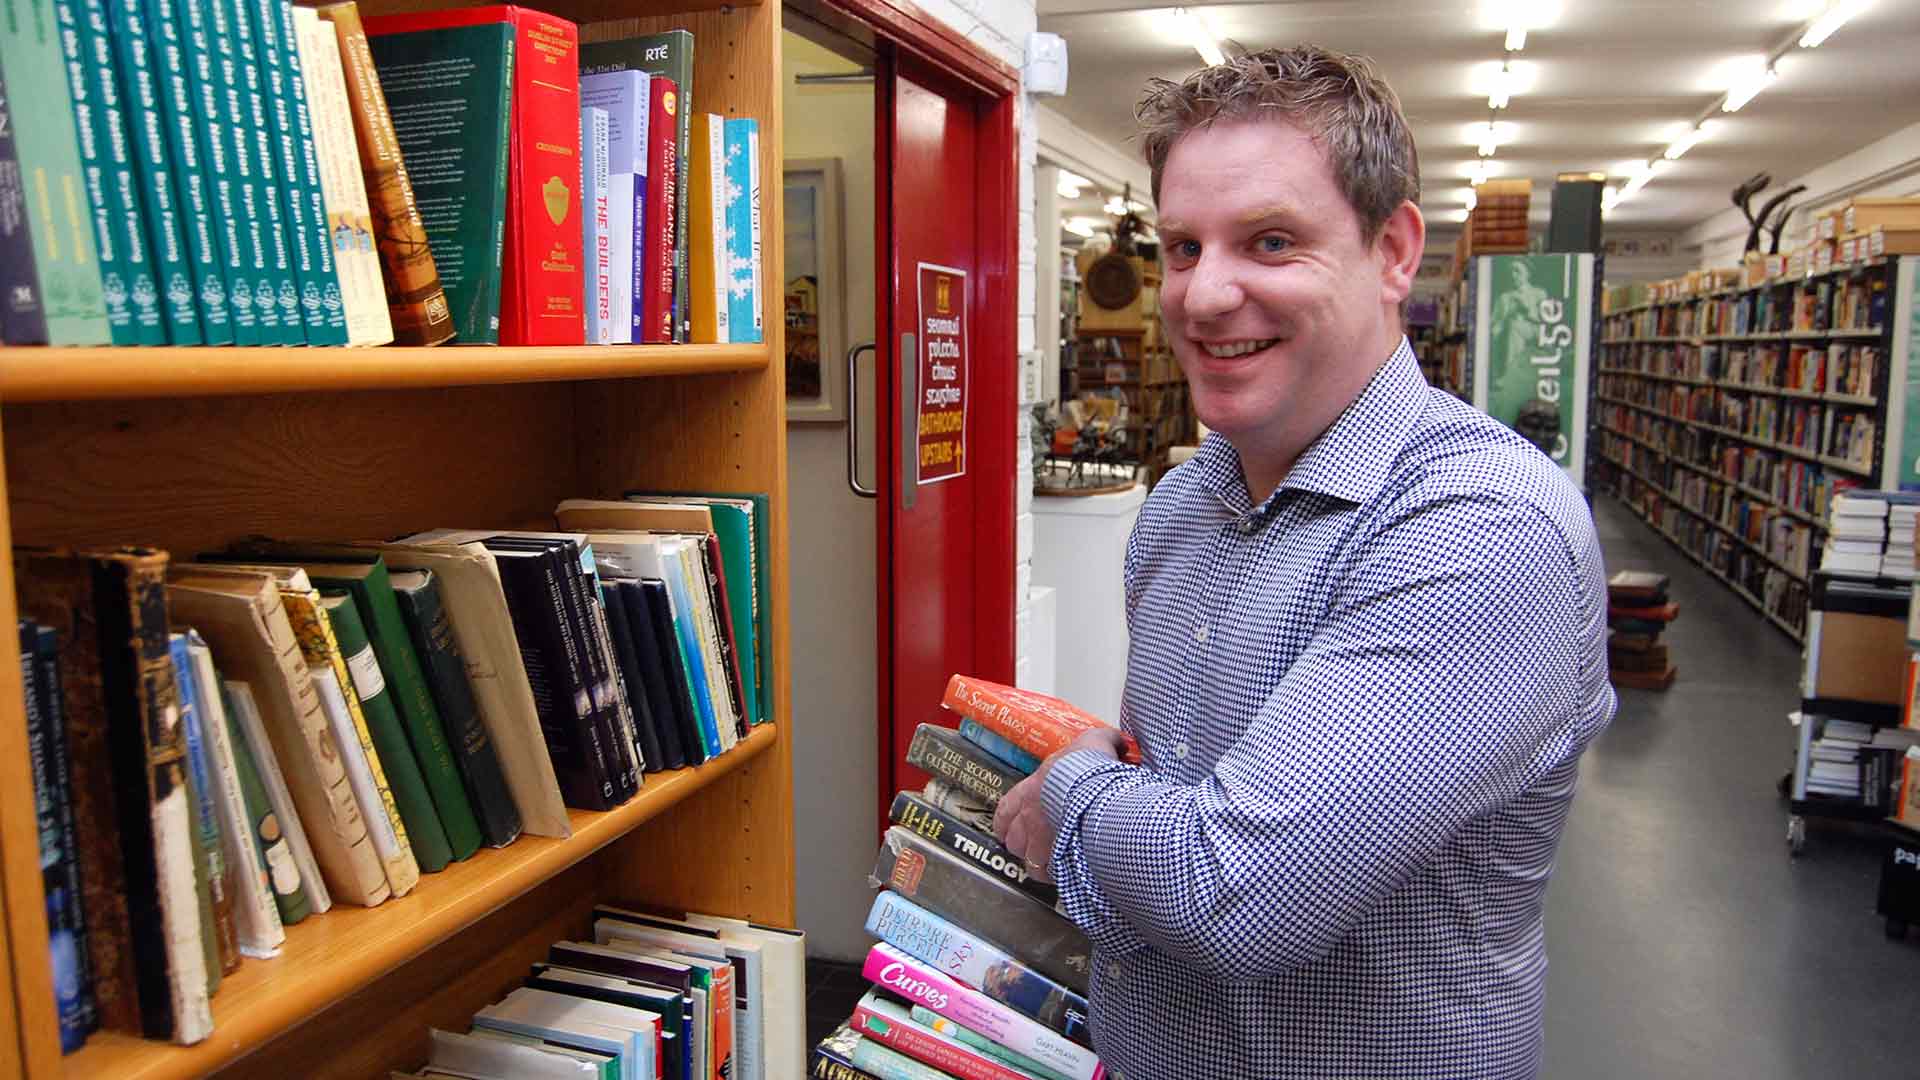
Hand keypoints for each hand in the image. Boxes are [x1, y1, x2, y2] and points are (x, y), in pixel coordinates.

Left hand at [993, 727, 1128, 883]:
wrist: (1096, 795)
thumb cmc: (1089, 769)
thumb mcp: (1096, 743)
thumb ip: (1103, 741)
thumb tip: (1116, 739)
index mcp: (1032, 790)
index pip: (1007, 808)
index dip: (1006, 820)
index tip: (1006, 827)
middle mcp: (1031, 818)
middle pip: (1015, 840)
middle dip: (1022, 845)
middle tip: (1031, 847)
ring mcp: (1042, 843)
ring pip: (1031, 862)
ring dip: (1039, 863)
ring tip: (1052, 863)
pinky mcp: (1059, 863)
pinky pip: (1053, 876)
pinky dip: (1058, 876)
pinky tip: (1068, 874)